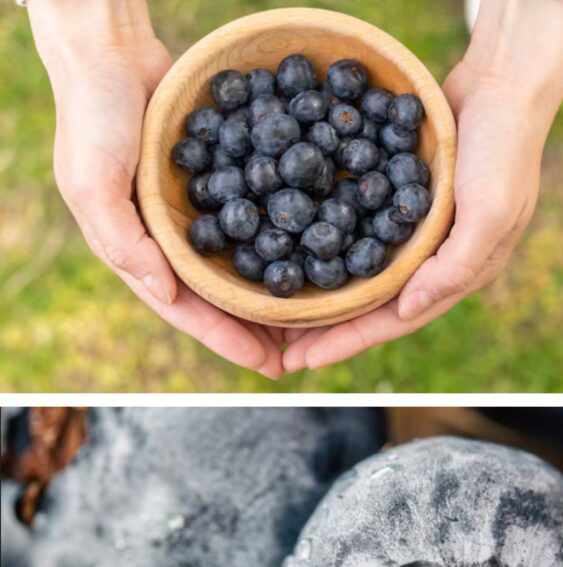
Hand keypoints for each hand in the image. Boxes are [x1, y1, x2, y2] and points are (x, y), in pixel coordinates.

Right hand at [30, 2, 284, 377]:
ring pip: (244, 263)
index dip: (228, 340)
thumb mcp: (93, 180)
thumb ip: (122, 238)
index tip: (270, 366)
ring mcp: (199, 211)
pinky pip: (258, 216)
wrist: (112, 55)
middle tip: (307, 355)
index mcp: (140, 250)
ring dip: (277, 292)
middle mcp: (173, 238)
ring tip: (319, 319)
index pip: (189, 309)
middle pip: (223, 296)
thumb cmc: (93, 117)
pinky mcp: (222, 181)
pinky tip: (320, 250)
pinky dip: (285, 236)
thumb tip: (163, 291)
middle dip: (261, 329)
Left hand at [282, 0, 562, 370]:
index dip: (350, 341)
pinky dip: (329, 236)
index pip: (396, 318)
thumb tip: (406, 311)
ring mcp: (418, 226)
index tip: (304, 360)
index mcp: (459, 270)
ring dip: (324, 288)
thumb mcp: (488, 214)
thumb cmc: (504, 152)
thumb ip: (453, 267)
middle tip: (277, 346)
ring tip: (280, 305)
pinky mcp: (402, 193)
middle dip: (328, 326)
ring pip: (362, 268)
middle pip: (373, 301)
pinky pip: (360, 224)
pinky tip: (297, 238)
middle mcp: (435, 256)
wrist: (504, 85)